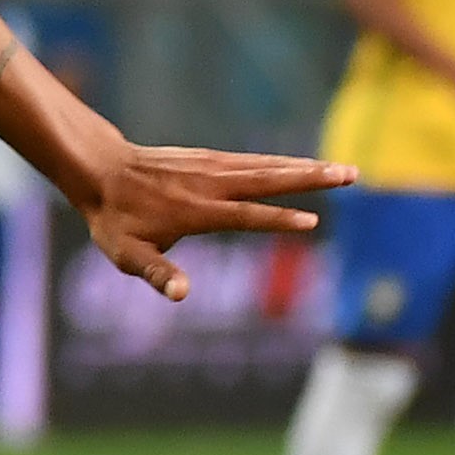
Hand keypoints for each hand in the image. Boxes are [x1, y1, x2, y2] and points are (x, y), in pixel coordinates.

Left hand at [73, 142, 352, 300]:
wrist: (102, 170)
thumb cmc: (115, 221)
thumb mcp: (128, 254)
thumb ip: (157, 274)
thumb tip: (181, 295)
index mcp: (196, 210)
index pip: (246, 216)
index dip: (279, 219)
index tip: (313, 220)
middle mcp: (211, 183)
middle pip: (270, 180)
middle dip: (313, 179)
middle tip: (352, 175)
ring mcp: (214, 167)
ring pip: (269, 166)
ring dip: (308, 167)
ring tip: (344, 170)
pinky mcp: (212, 159)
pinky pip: (256, 161)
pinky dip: (285, 163)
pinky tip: (305, 166)